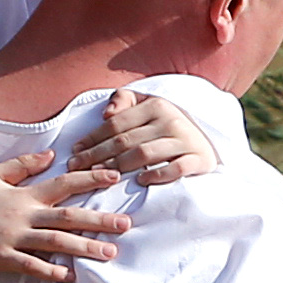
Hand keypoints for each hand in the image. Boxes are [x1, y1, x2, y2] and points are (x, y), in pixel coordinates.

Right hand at [0, 145, 131, 282]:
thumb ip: (24, 163)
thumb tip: (51, 154)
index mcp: (23, 194)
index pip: (63, 183)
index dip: (90, 178)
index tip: (114, 176)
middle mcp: (22, 214)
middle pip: (68, 216)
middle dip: (99, 220)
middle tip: (125, 224)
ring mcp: (12, 237)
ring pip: (55, 242)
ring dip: (84, 248)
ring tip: (108, 253)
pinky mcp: (0, 257)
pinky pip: (30, 266)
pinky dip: (50, 271)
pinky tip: (69, 277)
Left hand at [88, 86, 218, 185]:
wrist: (208, 143)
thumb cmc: (168, 127)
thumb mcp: (148, 106)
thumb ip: (124, 100)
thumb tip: (105, 113)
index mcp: (156, 105)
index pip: (116, 123)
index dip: (92, 138)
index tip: (74, 151)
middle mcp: (170, 120)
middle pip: (125, 140)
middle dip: (97, 155)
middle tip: (77, 167)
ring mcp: (185, 140)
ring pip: (145, 154)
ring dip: (119, 166)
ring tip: (100, 175)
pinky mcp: (198, 159)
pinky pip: (176, 168)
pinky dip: (157, 175)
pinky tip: (140, 181)